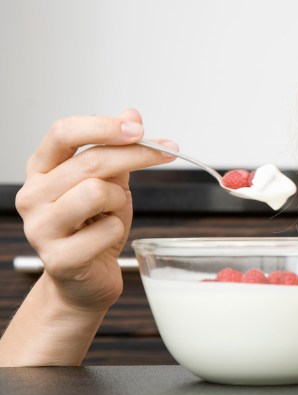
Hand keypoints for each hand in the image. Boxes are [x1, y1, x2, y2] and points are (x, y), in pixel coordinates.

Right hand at [15, 109, 176, 312]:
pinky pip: (107, 230)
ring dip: (119, 200)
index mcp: (42, 169)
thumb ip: (117, 150)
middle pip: (90, 161)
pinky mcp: (58, 258)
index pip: (63, 132)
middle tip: (167, 152)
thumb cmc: (95, 229)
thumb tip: (132, 113)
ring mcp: (40, 228)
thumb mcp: (111, 184)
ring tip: (112, 212)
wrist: (86, 280)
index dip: (103, 126)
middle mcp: (32, 195)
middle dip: (137, 155)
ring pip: (96, 192)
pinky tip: (105, 239)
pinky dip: (118, 231)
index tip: (139, 128)